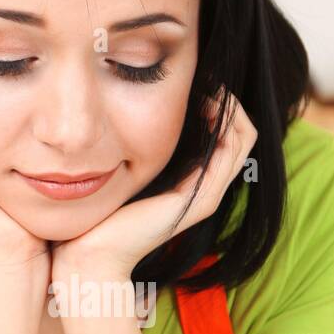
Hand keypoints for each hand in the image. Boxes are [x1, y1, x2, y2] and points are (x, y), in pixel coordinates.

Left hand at [51, 90, 256, 280]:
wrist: (90, 253)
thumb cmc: (98, 213)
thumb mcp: (122, 169)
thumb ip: (135, 147)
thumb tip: (130, 114)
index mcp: (191, 182)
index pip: (228, 136)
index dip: (221, 105)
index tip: (198, 84)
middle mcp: (205, 189)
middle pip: (242, 134)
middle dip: (228, 101)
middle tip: (207, 81)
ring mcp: (206, 196)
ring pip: (243, 139)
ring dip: (230, 107)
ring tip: (208, 88)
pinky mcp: (200, 201)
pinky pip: (229, 154)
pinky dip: (225, 124)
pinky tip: (205, 106)